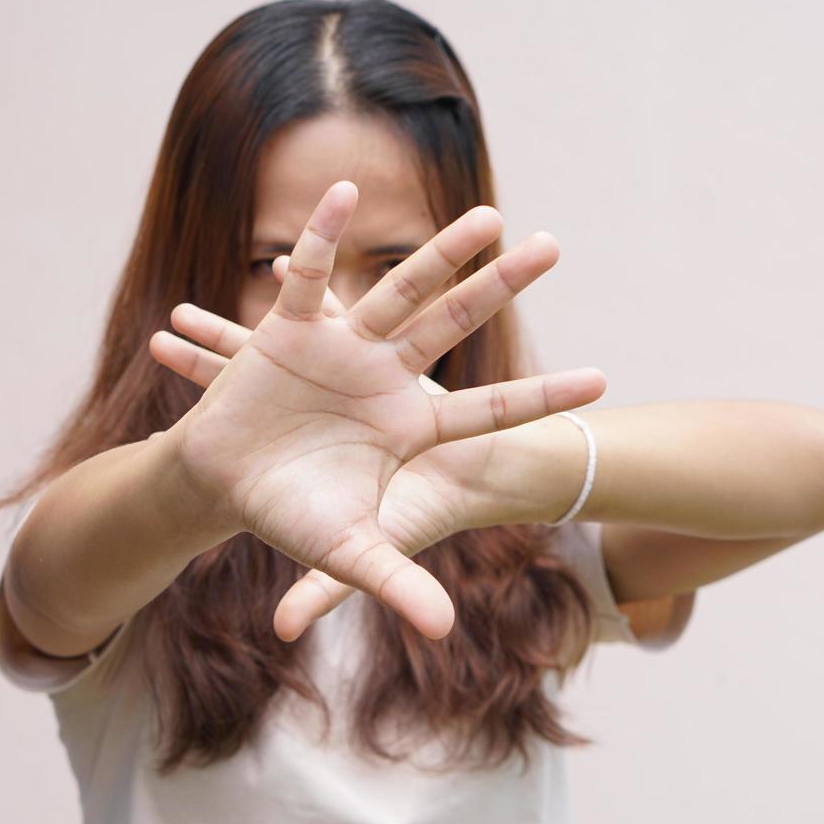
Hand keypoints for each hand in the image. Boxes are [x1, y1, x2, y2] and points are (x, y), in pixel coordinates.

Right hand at [150, 181, 604, 640]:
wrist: (223, 484)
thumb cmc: (288, 512)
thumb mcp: (345, 548)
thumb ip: (393, 581)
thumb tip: (442, 630)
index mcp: (410, 426)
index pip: (488, 409)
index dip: (539, 397)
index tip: (600, 382)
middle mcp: (385, 377)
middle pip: (456, 325)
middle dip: (502, 288)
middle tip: (554, 246)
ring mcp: (342, 348)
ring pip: (401, 291)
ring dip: (442, 254)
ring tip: (490, 215)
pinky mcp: (289, 331)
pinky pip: (309, 279)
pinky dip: (320, 239)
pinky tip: (341, 194)